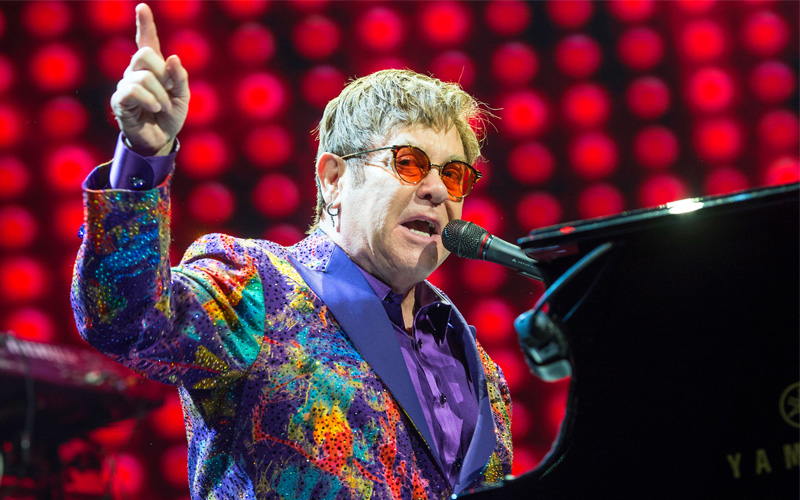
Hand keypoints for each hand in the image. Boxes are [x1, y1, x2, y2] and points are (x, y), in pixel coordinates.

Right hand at [110, 3, 188, 155]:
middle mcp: (135, 72)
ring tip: (163, 107)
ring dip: (160, 94)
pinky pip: (133, 90)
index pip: (146, 42)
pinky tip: (155, 108)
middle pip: (144, 55)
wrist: (161, 140)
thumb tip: (172, 57)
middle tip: (170, 91)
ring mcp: (125, 85)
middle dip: (162, 73)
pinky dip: (149, 99)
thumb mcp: (183, 96)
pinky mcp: (119, 100)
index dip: (144, 25)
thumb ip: (179, 77)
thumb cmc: (170, 116)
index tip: (142, 8)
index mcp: (153, 68)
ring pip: (143, 76)